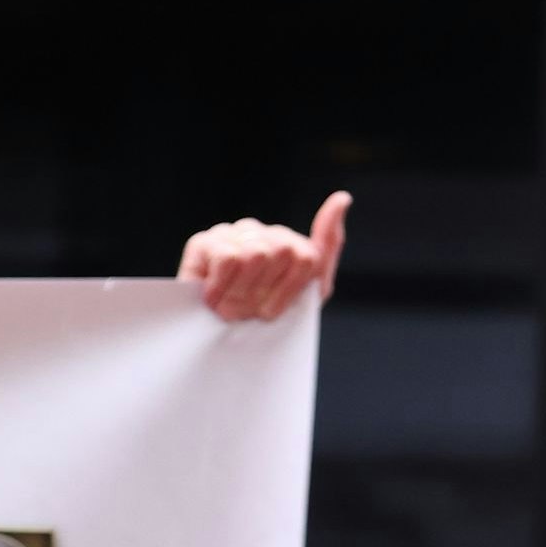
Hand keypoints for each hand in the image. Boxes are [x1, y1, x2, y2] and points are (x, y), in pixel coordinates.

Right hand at [180, 190, 348, 321]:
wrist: (218, 349)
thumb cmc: (261, 318)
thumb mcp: (312, 290)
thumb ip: (328, 244)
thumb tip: (342, 197)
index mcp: (285, 241)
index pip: (306, 257)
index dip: (290, 292)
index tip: (273, 310)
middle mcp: (258, 232)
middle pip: (282, 252)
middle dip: (265, 291)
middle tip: (248, 307)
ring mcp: (229, 234)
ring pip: (256, 254)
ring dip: (243, 292)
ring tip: (230, 304)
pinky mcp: (202, 244)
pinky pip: (227, 258)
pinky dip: (223, 286)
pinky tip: (214, 299)